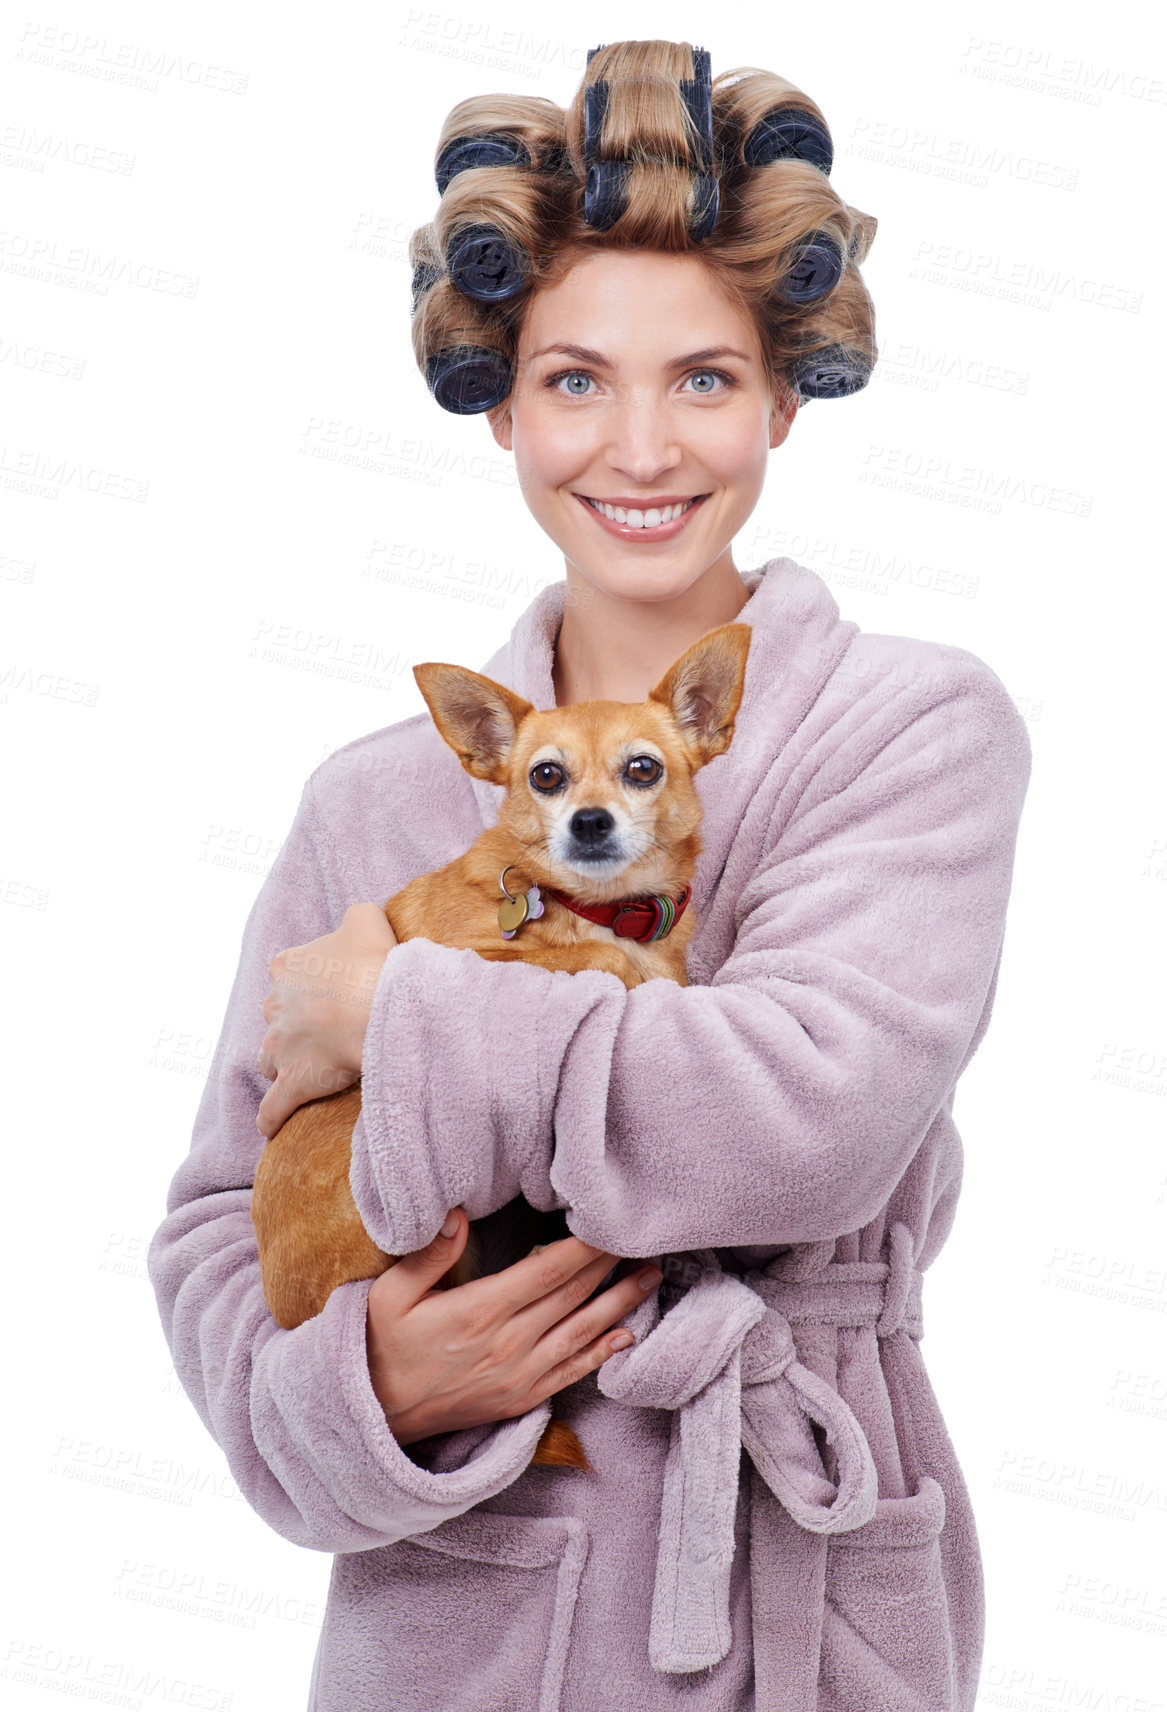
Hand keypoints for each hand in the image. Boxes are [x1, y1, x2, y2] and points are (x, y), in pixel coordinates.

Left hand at [256, 902, 397, 1138]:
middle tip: (335, 1028)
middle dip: (298, 1023)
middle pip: (280, 1017)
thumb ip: (354, 917)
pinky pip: (271, 1108)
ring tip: (309, 1068)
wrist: (379, 1005)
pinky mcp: (292, 1082)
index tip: (339, 991)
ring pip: (270, 1058)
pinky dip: (270, 1117)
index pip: (289, 975)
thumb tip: (354, 922)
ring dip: (284, 1062)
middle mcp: (274, 1005)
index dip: (314, 984)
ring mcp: (279, 1046)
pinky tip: (271, 1127)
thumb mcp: (365, 919)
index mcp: (286, 966)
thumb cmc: (374, 962)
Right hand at [365, 1208, 662, 1445]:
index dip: (584, 1245)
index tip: (611, 1222)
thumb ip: (429, 1254)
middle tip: (644, 1238)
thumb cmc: (379, 1347)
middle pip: (573, 1295)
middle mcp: (508, 1344)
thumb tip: (456, 1213)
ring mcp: (518, 1376)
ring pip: (582, 1332)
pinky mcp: (520, 1399)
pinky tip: (627, 1334)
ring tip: (650, 1277)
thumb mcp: (390, 1295)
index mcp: (480, 1311)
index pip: (547, 1270)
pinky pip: (572, 1372)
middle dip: (610, 1264)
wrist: (372, 1418)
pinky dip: (602, 1352)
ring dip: (620, 1303)